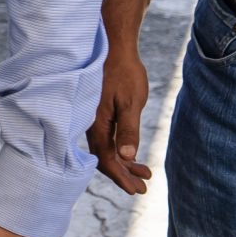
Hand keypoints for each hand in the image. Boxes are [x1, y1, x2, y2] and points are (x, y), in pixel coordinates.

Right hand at [88, 36, 153, 194]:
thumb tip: (127, 157)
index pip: (107, 160)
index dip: (121, 177)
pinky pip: (107, 138)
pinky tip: (133, 154)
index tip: (137, 189)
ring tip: (145, 173)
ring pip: (107, 149)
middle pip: (105, 158)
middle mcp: (91, 125)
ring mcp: (93, 119)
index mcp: (97, 124)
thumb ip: (128, 130)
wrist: (114, 46)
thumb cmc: (124, 72)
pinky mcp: (99, 113)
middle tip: (143, 187)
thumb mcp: (131, 102)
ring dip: (125, 163)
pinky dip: (121, 149)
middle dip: (124, 175)